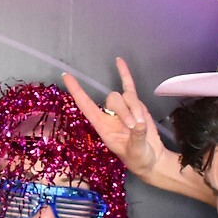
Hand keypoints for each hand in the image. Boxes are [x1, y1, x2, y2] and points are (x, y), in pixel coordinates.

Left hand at [62, 56, 167, 175]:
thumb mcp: (136, 150)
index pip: (85, 105)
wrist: (151, 157)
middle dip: (125, 110)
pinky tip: (119, 60)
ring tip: (141, 125)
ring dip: (135, 108)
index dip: (76, 91)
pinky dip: (124, 74)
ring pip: (126, 95)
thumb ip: (136, 137)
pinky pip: (129, 86)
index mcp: (102, 126)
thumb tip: (138, 124)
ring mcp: (122, 107)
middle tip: (135, 126)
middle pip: (112, 99)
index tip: (66, 76)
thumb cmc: (138, 157)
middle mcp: (109, 114)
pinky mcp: (135, 104)